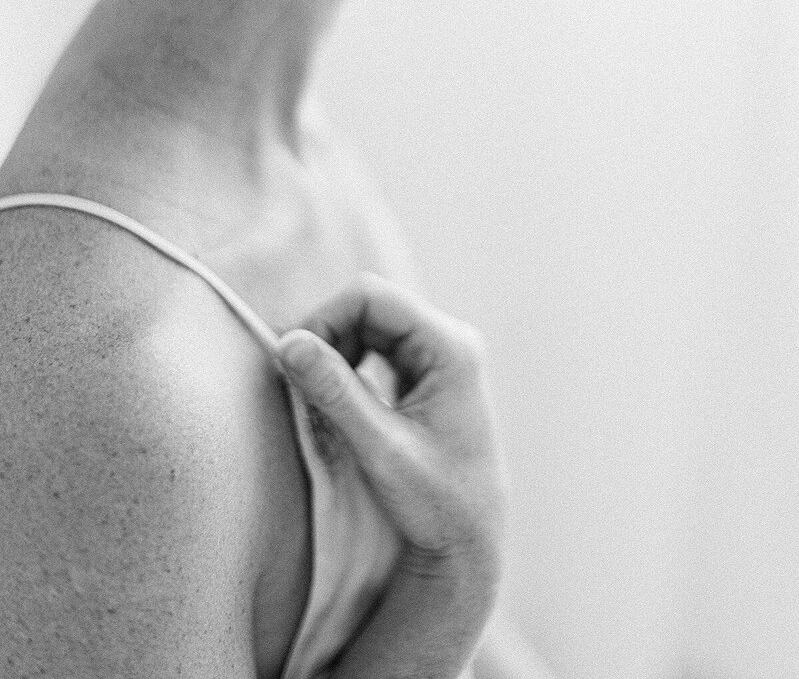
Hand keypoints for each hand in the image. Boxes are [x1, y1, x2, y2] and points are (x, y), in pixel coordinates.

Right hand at [275, 272, 508, 673]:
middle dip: (327, 335)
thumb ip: (335, 393)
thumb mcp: (381, 449)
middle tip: (298, 380)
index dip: (325, 317)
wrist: (469, 543)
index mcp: (451, 347)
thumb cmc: (437, 503)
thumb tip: (288, 342)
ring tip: (317, 394)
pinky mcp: (426, 370)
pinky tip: (338, 398)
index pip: (371, 297)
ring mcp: (439, 353)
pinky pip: (376, 345)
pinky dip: (348, 363)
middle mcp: (450, 339)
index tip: (294, 359)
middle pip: (368, 306)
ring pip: (369, 323)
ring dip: (336, 350)